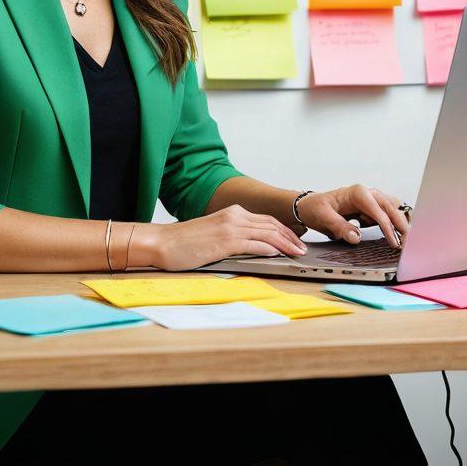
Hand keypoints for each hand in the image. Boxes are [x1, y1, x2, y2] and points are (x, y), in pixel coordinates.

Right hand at [150, 204, 309, 270]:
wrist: (163, 242)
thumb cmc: (185, 242)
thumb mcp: (214, 234)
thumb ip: (232, 236)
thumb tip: (252, 247)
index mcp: (231, 213)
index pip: (265, 220)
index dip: (283, 230)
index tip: (295, 240)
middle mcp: (234, 216)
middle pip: (271, 225)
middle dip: (290, 237)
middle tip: (302, 248)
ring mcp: (230, 227)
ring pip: (266, 233)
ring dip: (285, 243)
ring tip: (297, 253)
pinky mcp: (225, 241)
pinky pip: (254, 243)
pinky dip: (269, 247)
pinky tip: (278, 253)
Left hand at [295, 185, 409, 248]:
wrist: (310, 206)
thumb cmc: (316, 208)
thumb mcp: (323, 218)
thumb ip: (340, 227)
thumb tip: (356, 237)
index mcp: (357, 192)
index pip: (378, 210)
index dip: (388, 227)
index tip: (394, 243)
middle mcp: (367, 193)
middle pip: (391, 207)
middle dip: (401, 224)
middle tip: (409, 243)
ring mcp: (370, 200)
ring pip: (392, 209)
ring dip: (399, 223)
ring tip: (405, 241)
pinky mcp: (371, 209)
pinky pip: (387, 214)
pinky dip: (393, 224)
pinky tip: (394, 237)